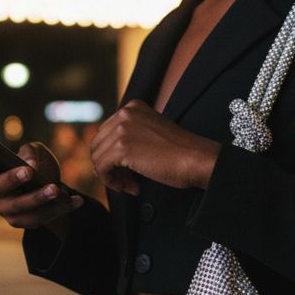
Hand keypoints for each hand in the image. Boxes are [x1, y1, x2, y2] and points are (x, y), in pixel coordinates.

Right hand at [0, 141, 84, 230]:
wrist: (50, 184)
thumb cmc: (36, 164)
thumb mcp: (36, 151)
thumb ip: (32, 151)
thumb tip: (31, 162)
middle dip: (13, 179)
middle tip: (29, 172)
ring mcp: (8, 210)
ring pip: (21, 207)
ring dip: (39, 198)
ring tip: (56, 189)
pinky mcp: (25, 222)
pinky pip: (42, 217)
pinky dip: (61, 208)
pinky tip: (76, 201)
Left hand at [90, 100, 221, 194]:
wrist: (197, 159)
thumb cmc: (180, 153)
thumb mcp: (152, 133)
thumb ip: (131, 135)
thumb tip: (104, 156)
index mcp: (133, 107)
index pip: (106, 132)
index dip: (112, 155)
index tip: (128, 170)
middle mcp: (125, 113)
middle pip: (98, 144)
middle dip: (109, 166)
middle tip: (128, 180)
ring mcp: (122, 129)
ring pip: (97, 157)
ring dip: (112, 176)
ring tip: (131, 185)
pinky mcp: (121, 147)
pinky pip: (102, 169)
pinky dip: (113, 183)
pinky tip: (133, 187)